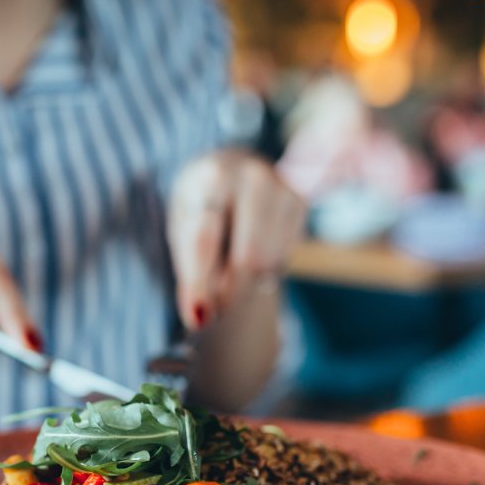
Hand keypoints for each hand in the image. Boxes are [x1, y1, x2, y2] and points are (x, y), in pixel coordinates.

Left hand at [167, 150, 304, 329]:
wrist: (231, 164)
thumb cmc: (200, 203)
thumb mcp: (182, 228)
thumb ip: (190, 270)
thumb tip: (198, 317)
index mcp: (211, 178)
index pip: (205, 241)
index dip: (200, 284)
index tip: (198, 320)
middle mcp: (252, 176)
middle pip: (248, 259)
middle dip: (230, 292)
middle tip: (214, 305)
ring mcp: (283, 187)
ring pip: (269, 263)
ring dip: (247, 279)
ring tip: (228, 263)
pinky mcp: (302, 201)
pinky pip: (285, 256)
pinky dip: (265, 266)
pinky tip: (251, 246)